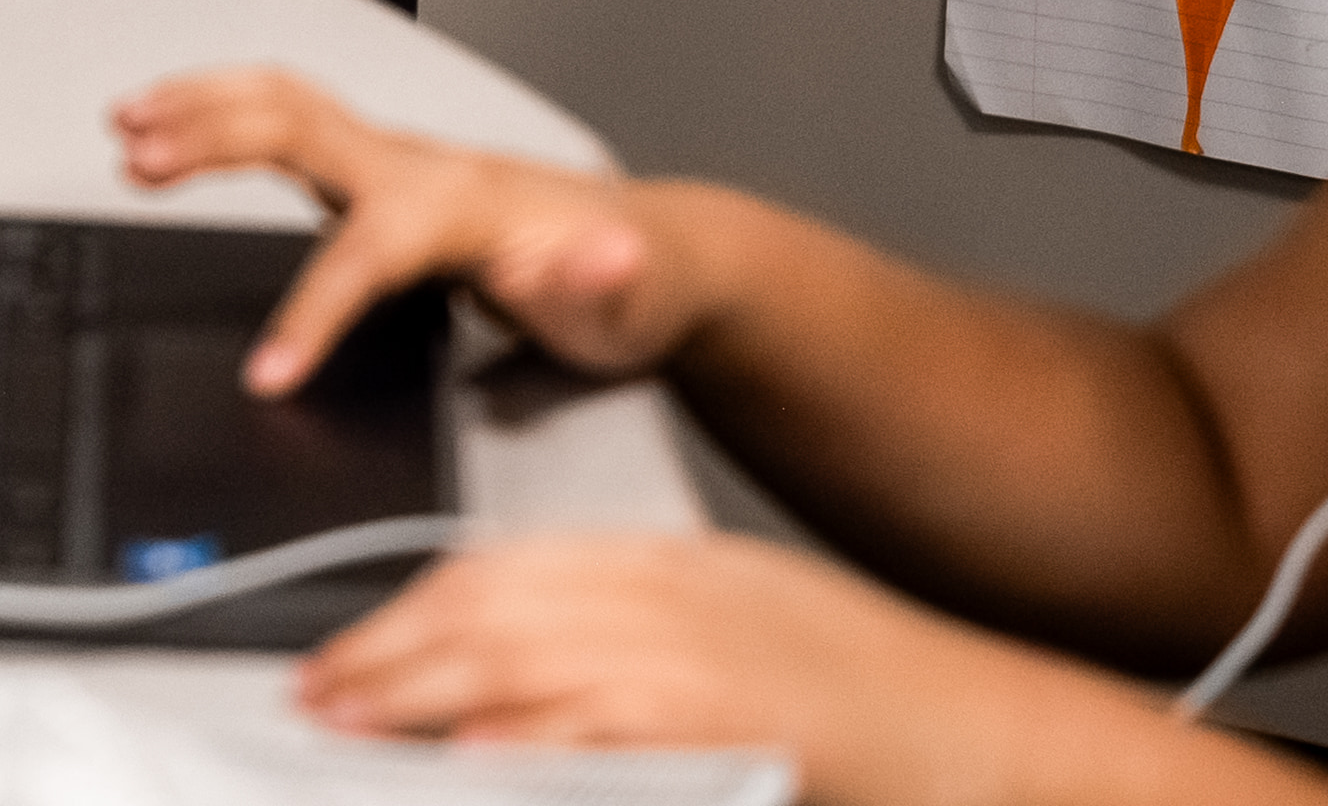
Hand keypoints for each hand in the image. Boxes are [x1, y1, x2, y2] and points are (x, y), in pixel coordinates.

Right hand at [112, 66, 696, 392]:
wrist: (650, 255)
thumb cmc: (624, 291)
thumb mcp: (625, 306)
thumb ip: (599, 284)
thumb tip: (594, 257)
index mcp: (459, 206)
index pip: (362, 252)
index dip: (311, 313)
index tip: (266, 372)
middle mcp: (416, 166)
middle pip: (298, 126)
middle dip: (214, 138)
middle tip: (140, 161)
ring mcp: (393, 159)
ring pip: (281, 103)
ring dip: (202, 103)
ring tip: (128, 122)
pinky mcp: (375, 168)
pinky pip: (282, 116)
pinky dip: (219, 104)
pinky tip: (176, 120)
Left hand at [296, 532, 1295, 805]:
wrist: (1011, 740)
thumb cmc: (884, 705)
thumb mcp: (744, 637)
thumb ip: (634, 651)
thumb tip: (509, 699)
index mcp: (683, 570)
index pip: (512, 570)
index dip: (413, 609)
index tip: (345, 650)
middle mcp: (686, 600)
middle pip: (500, 609)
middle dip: (392, 653)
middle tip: (316, 697)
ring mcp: (711, 664)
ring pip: (533, 664)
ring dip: (427, 699)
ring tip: (350, 729)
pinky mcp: (741, 728)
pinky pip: (610, 731)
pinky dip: (535, 741)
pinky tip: (477, 757)